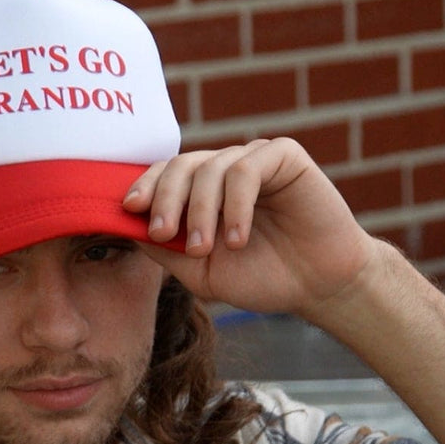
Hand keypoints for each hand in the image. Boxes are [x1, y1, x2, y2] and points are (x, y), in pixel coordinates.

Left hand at [124, 138, 378, 319]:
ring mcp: (253, 160)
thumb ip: (164, 247)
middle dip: (165, 199)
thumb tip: (126, 225)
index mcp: (200, 192)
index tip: (129, 209)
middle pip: (179, 166)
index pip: (162, 176)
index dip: (143, 186)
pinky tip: (238, 238)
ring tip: (206, 249)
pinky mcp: (284, 156)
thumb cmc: (260, 277)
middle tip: (162, 233)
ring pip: (210, 168)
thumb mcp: (199, 270)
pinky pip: (246, 169)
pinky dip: (235, 205)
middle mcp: (223, 170)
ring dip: (201, 211)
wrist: (318, 286)